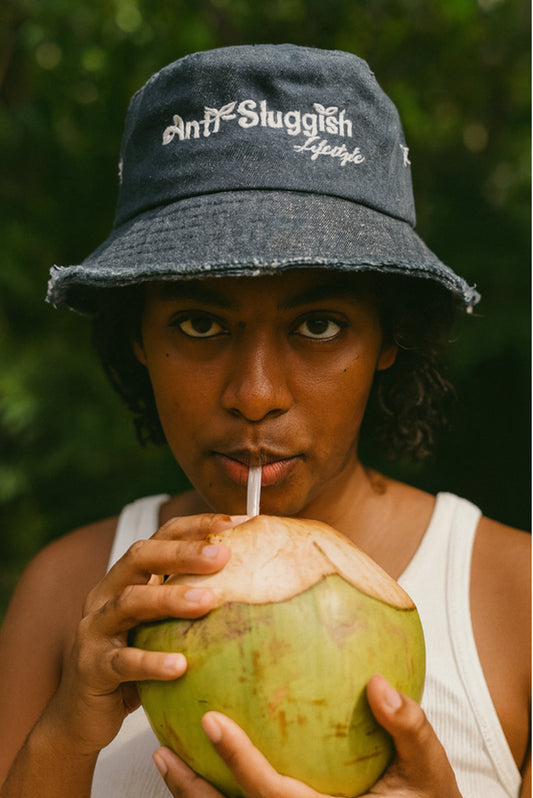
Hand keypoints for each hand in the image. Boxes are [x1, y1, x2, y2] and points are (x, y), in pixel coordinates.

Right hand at [40, 514, 238, 758]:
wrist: (84, 716)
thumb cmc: (135, 666)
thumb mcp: (161, 628)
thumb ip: (190, 605)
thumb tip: (254, 587)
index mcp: (128, 579)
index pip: (160, 538)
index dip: (195, 527)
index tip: (235, 522)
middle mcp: (107, 595)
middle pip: (140, 558)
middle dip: (181, 552)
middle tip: (222, 555)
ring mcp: (94, 629)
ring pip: (129, 601)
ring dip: (169, 598)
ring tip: (208, 601)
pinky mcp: (91, 668)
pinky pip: (122, 661)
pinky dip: (150, 661)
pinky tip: (180, 666)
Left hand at [152, 674, 461, 797]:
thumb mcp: (430, 773)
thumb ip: (410, 730)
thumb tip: (379, 684)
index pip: (271, 794)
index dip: (239, 762)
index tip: (211, 721)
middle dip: (193, 790)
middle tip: (160, 749)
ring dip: (194, 794)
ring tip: (163, 754)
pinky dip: (220, 789)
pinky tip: (203, 754)